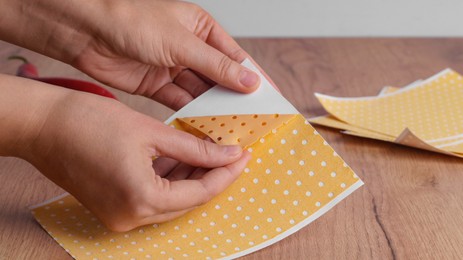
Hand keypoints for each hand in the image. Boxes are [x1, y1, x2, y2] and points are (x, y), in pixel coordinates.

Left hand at [0, 0, 261, 109]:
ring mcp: (172, 68)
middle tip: (251, 121)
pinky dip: (190, 115)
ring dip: (213, 110)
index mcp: (201, 29)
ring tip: (230, 129)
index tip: (270, 99)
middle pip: (219, 78)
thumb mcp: (182, 43)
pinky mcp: (155, 85)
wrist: (87, 31)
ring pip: (200, 93)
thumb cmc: (133, 21)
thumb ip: (216, 66)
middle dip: (233, 98)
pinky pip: (179, 102)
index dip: (253, 78)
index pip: (235, 57)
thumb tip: (250, 81)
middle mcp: (189, 49)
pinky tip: (203, 128)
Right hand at [2, 76, 249, 231]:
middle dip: (212, 177)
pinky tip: (182, 160)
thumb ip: (194, 150)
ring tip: (211, 154)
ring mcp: (119, 217)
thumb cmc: (88, 122)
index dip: (226, 174)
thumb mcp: (151, 132)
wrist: (43, 125)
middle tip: (231, 154)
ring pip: (171, 202)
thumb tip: (227, 155)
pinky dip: (170, 182)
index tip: (243, 156)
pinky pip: (152, 200)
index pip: (200, 193)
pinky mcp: (113, 209)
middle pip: (187, 201)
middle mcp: (130, 218)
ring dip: (191, 179)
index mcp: (141, 200)